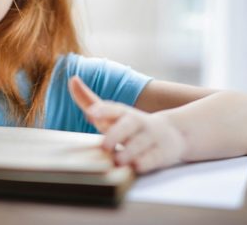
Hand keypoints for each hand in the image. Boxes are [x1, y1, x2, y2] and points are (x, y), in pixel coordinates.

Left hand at [68, 76, 185, 173]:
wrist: (174, 133)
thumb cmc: (132, 125)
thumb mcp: (112, 114)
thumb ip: (89, 100)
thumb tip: (72, 80)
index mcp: (124, 113)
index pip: (114, 108)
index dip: (103, 110)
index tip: (91, 114)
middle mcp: (138, 123)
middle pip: (128, 124)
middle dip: (116, 134)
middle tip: (105, 146)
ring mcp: (151, 138)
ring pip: (141, 143)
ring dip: (129, 151)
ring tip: (118, 160)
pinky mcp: (161, 154)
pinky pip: (154, 158)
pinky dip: (145, 162)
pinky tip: (137, 166)